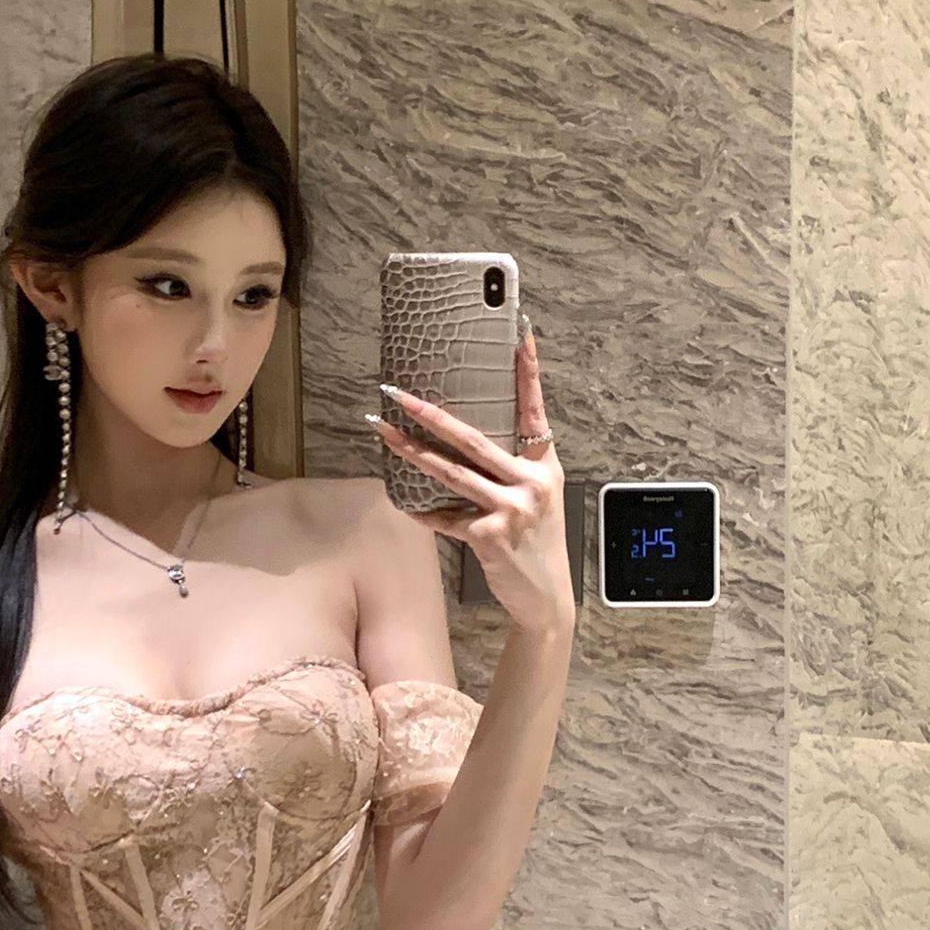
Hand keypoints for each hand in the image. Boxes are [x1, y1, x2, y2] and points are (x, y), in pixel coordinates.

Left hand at [373, 316, 575, 639]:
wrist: (547, 598)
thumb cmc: (537, 544)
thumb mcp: (537, 500)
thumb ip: (511, 471)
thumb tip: (463, 445)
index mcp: (543, 465)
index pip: (534, 408)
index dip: (527, 370)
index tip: (519, 331)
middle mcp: (531, 482)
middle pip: (473, 438)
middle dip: (431, 413)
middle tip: (398, 393)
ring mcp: (511, 509)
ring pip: (451, 473)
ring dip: (411, 453)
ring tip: (383, 433)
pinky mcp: (489, 537)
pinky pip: (444, 518)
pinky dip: (422, 512)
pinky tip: (401, 502)